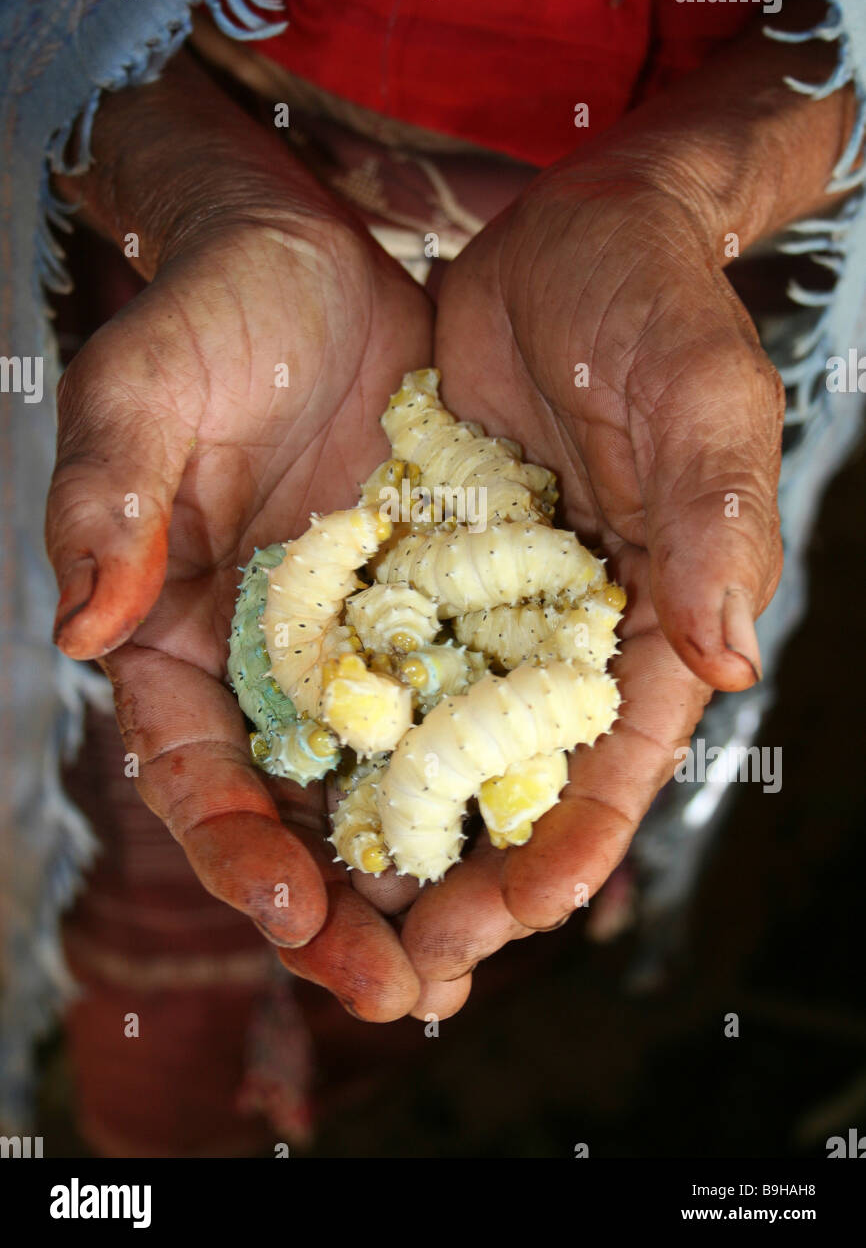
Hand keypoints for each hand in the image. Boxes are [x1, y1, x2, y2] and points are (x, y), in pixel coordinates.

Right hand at [47, 214, 434, 1019]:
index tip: (293, 908)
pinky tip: (551, 817)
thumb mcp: (138, 397)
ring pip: (400, 777)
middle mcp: (272, 662)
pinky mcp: (442, 598)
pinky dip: (505, 761)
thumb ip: (110, 502)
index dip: (236, 846)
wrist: (301, 260)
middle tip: (410, 990)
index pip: (195, 772)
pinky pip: (477, 692)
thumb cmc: (199, 323)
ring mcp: (365, 639)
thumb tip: (84, 622)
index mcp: (178, 640)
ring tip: (488, 950)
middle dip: (348, 906)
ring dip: (438, 867)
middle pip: (305, 809)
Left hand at [402, 163, 783, 988]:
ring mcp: (489, 594)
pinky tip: (289, 772)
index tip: (498, 927)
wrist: (576, 229)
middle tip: (392, 963)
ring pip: (437, 733)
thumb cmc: (660, 305)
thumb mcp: (701, 398)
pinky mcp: (423, 551)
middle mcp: (567, 627)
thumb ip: (713, 524)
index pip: (616, 762)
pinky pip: (380, 646)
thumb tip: (730, 663)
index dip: (565, 853)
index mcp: (655, 616)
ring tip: (324, 903)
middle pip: (515, 777)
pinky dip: (345, 714)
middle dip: (462, 871)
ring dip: (389, 819)